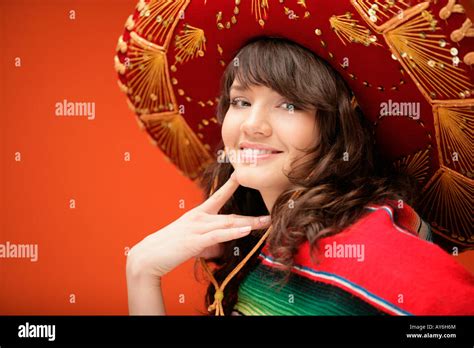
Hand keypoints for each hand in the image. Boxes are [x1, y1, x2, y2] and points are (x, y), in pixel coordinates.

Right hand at [126, 173, 270, 278]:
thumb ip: (210, 241)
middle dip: (252, 216)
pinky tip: (245, 231)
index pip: (218, 196)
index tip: (242, 174)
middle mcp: (199, 218)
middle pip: (230, 215)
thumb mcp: (193, 241)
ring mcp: (197, 228)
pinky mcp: (194, 241)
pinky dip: (232, 232)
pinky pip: (217, 235)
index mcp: (198, 215)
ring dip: (249, 224)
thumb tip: (223, 245)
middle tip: (271, 214)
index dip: (231, 185)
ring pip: (227, 224)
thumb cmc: (170, 248)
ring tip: (266, 222)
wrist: (149, 256)